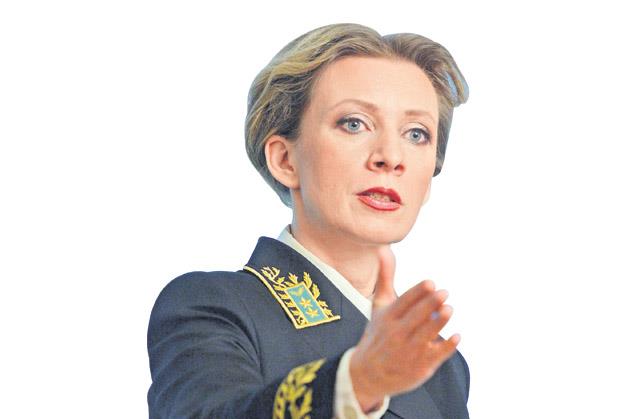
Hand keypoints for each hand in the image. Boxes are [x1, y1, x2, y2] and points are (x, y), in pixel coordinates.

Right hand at [349, 246, 460, 410]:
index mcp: (388, 317)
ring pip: (425, 334)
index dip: (418, 293)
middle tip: (443, 292)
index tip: (430, 283)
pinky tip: (457, 337)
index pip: (404, 302)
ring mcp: (409, 350)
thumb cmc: (378, 333)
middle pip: (415, 317)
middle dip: (429, 304)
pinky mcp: (421, 365)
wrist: (367, 373)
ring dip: (437, 322)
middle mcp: (397, 333)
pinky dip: (446, 347)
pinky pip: (436, 355)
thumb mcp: (378, 306)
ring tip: (449, 309)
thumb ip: (386, 278)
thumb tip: (384, 249)